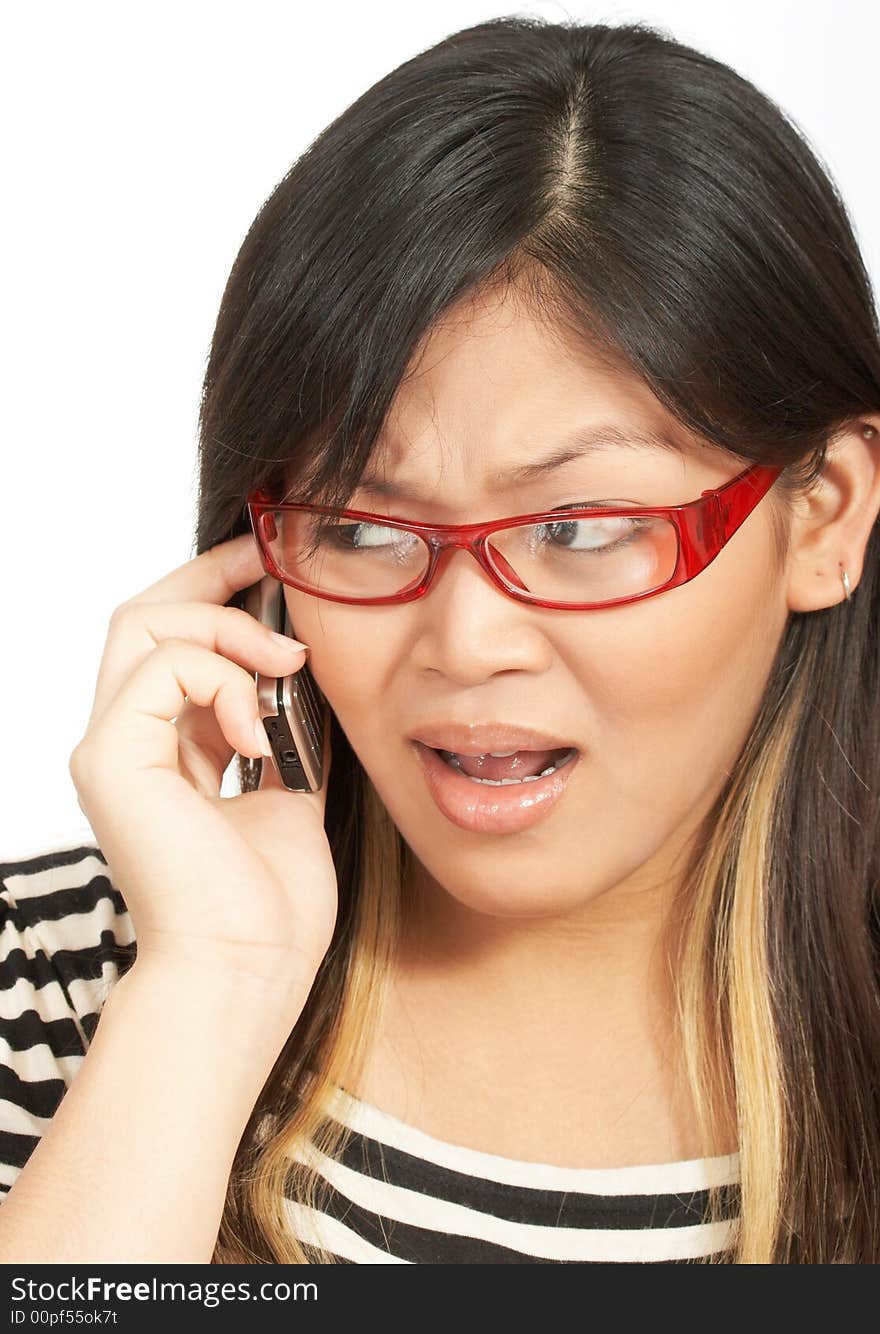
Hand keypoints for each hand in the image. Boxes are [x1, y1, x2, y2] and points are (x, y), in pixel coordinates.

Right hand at [69, 533, 337, 997]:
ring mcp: (110, 748)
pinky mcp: (111, 760)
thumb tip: (304, 674)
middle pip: (141, 614)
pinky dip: (221, 681)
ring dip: (227, 628)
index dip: (216, 592)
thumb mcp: (291, 791)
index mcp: (163, 748)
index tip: (273, 566)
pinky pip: (157, 669)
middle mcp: (125, 740)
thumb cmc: (269, 904)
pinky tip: (260, 734)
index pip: (168, 638)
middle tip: (272, 564)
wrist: (249, 970)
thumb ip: (284, 730)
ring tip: (286, 666)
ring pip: (142, 625)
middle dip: (211, 580)